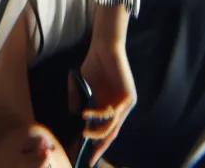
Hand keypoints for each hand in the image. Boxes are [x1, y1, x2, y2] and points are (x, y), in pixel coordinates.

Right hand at [72, 40, 135, 164]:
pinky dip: (100, 116)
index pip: (104, 131)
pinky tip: (88, 114)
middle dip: (99, 147)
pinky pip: (113, 113)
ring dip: (97, 132)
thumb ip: (78, 101)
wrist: (104, 46)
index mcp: (109, 107)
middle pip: (111, 134)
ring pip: (113, 126)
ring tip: (84, 133)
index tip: (86, 157)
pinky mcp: (129, 97)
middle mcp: (119, 108)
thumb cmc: (93, 63)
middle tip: (89, 158)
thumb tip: (75, 118)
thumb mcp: (82, 86)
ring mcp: (125, 104)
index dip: (96, 145)